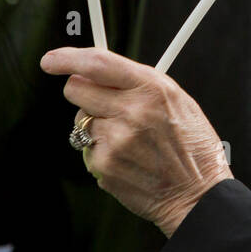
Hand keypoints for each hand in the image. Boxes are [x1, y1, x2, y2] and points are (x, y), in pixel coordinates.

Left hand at [41, 47, 233, 236]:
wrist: (198, 193)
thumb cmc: (192, 146)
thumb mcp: (179, 101)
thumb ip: (139, 83)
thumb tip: (97, 72)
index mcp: (152, 89)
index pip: (97, 63)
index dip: (67, 58)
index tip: (52, 60)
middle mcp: (132, 111)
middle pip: (76, 90)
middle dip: (83, 93)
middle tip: (100, 104)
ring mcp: (115, 140)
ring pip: (81, 122)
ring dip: (97, 127)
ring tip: (128, 140)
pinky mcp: (104, 165)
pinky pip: (88, 150)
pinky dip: (102, 152)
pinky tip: (128, 159)